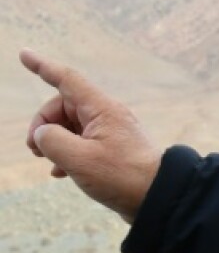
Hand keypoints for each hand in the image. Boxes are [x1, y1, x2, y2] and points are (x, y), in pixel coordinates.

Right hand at [21, 50, 161, 224]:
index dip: (43, 66)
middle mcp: (108, 116)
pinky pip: (83, 143)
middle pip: (63, 106)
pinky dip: (67, 154)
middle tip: (35, 150)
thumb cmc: (122, 177)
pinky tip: (60, 172)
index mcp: (102, 109)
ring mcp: (112, 133)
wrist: (160, 198)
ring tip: (47, 162)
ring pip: (71, 126)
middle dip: (43, 124)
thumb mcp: (78, 159)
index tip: (24, 54)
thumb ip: (51, 140)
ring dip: (54, 141)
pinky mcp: (114, 150)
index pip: (67, 80)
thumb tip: (44, 134)